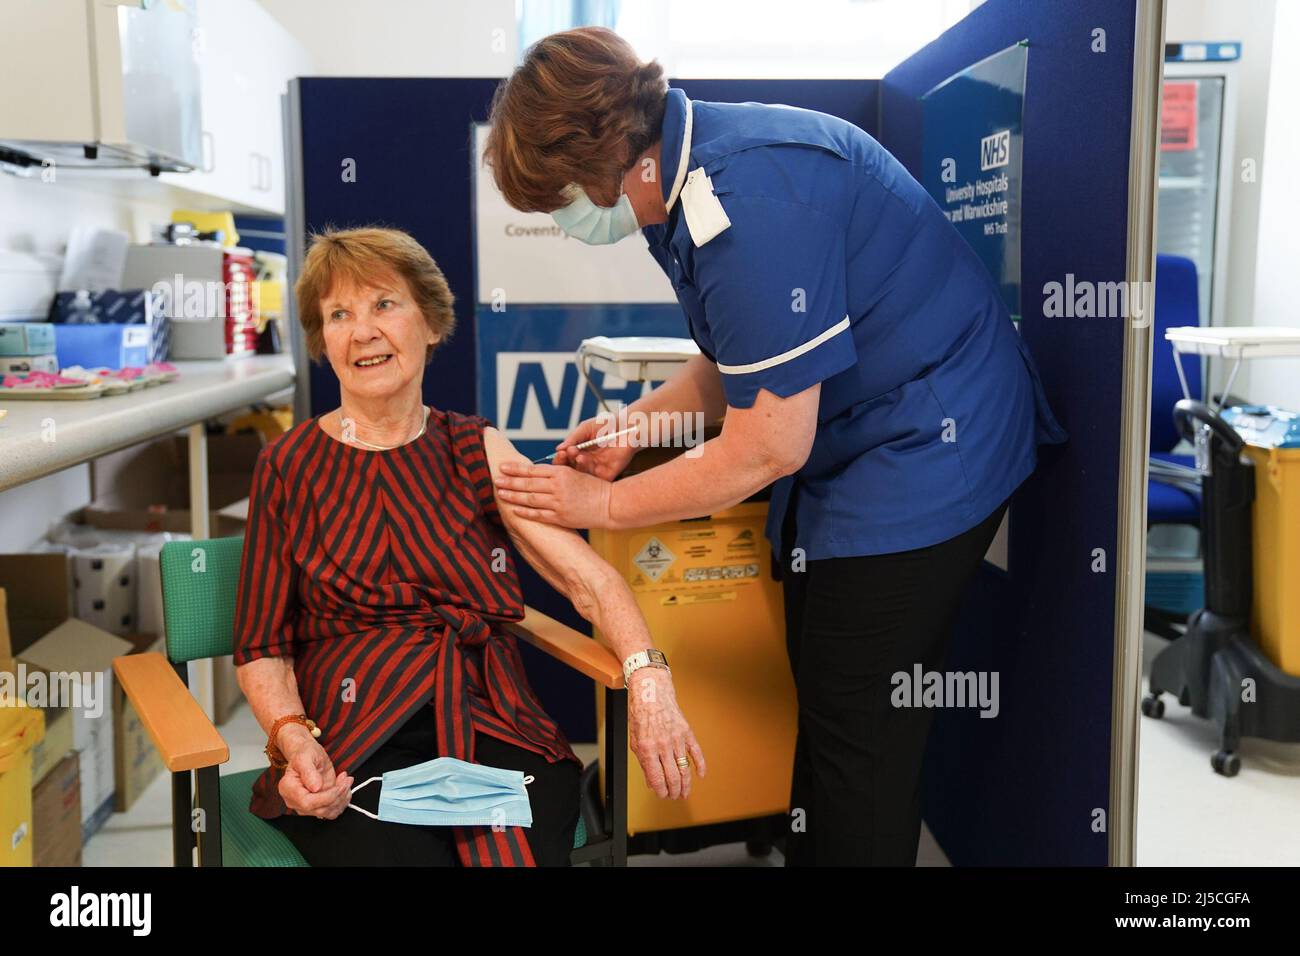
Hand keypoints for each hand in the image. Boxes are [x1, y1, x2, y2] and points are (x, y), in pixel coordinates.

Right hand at [277, 728, 352, 819]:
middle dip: (338, 796)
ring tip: (346, 781)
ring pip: (328, 812)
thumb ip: (308, 772)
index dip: (326, 797)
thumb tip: (315, 788)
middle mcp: (295, 801)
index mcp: (288, 788)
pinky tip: (345, 786)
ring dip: (342, 799)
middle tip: (347, 779)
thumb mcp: (305, 756)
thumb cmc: (305, 753)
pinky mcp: (318, 805)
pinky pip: (333, 811)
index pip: (307, 802)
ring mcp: (306, 806)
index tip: (339, 786)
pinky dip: (343, 801)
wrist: (310, 755)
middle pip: (319, 810)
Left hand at [495, 461, 614, 528]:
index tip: (503, 467)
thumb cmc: (594, 487)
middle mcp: (558, 487)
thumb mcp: (576, 473)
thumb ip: (556, 474)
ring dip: (513, 496)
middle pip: (528, 484)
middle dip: (509, 482)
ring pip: (530, 499)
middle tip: (495, 480)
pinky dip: (525, 512)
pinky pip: (539, 515)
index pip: (533, 470)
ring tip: (500, 494)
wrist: (610, 504)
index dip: (516, 469)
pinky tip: (514, 510)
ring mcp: (559, 503)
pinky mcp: (561, 518)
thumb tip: (534, 474)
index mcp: (562, 473)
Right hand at [552, 416, 637, 479]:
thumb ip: (574, 438)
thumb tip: (559, 449)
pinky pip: (596, 479)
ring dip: (578, 465)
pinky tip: (587, 460)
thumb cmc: (607, 425)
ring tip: (579, 455)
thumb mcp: (586, 428)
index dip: (560, 458)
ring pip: (581, 475)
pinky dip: (589, 472)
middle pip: (570, 470)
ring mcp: (596, 470)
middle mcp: (586, 463)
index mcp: (578, 452)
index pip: (564, 460)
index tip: (561, 452)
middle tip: (567, 454)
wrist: (627, 427)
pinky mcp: (608, 475)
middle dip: (566, 463)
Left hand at [626, 668, 706, 798]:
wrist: (651, 692)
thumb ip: (644, 762)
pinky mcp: (686, 732)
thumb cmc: (641, 714)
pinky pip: (696, 752)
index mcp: (647, 748)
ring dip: (686, 784)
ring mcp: (676, 738)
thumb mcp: (635, 740)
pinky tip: (700, 775)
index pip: (657, 778)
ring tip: (684, 793)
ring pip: (685, 768)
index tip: (662, 795)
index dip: (661, 791)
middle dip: (674, 791)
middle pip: (673, 777)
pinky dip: (700, 766)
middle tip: (673, 796)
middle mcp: (663, 745)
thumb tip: (651, 782)